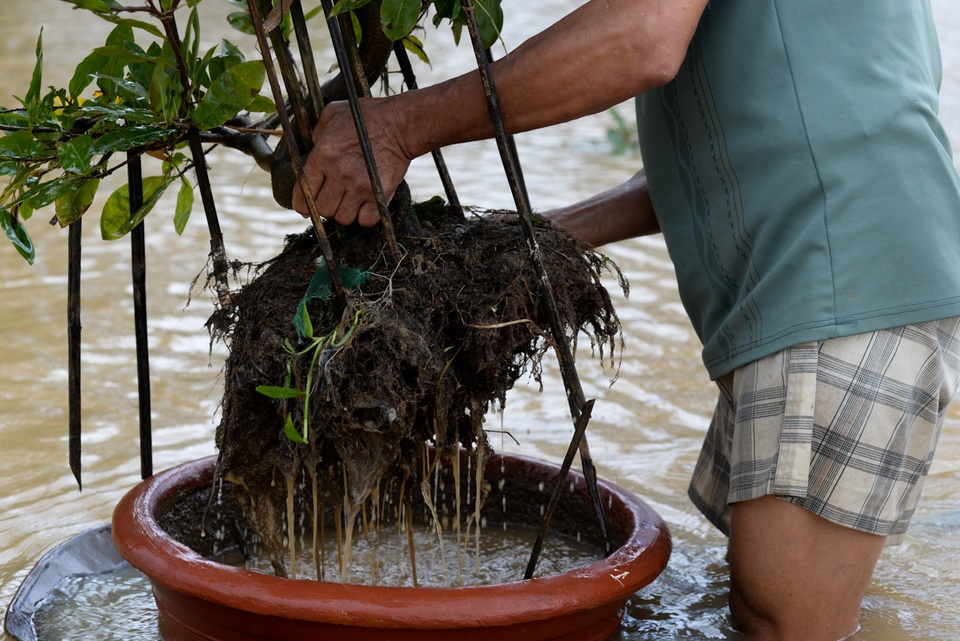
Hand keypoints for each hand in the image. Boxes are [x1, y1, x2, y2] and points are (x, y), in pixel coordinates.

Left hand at [292, 98, 411, 226]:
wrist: (399, 124)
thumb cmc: (367, 117)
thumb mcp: (334, 114)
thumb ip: (318, 132)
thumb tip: (313, 147)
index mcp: (323, 156)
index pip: (303, 193)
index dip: (302, 204)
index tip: (306, 207)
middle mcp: (339, 174)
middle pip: (323, 210)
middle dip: (325, 207)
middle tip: (333, 199)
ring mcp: (361, 187)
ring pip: (343, 218)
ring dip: (345, 212)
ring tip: (350, 201)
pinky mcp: (379, 195)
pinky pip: (365, 220)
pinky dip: (364, 217)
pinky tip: (365, 206)